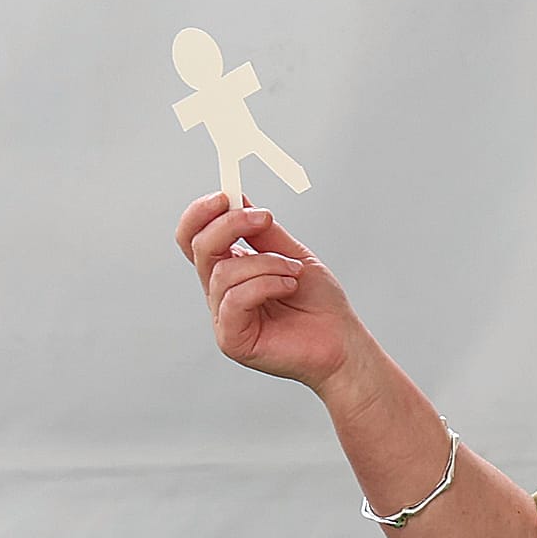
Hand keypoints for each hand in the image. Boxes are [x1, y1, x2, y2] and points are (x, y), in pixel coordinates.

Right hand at [176, 193, 368, 398]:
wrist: (343, 343)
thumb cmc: (319, 304)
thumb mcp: (293, 255)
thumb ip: (262, 232)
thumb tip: (237, 198)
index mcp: (230, 270)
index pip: (193, 239)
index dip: (200, 215)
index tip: (225, 194)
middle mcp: (220, 293)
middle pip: (199, 249)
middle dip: (230, 225)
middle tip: (265, 217)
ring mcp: (223, 317)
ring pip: (224, 272)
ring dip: (267, 263)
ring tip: (294, 273)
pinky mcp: (232, 339)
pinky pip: (235, 300)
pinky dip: (265, 284)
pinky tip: (289, 287)